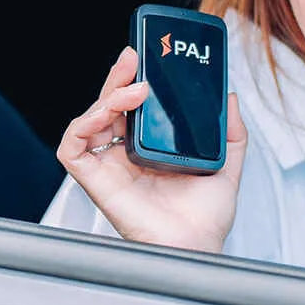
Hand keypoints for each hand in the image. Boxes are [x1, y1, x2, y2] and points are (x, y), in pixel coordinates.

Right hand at [56, 46, 247, 252]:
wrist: (198, 245)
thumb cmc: (204, 220)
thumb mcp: (227, 164)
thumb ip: (231, 131)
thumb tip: (229, 98)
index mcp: (150, 149)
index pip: (133, 106)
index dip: (134, 81)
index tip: (148, 59)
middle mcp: (125, 155)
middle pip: (110, 106)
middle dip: (119, 78)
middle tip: (135, 58)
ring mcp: (109, 166)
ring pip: (90, 119)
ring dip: (106, 97)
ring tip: (134, 88)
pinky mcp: (95, 180)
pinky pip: (73, 148)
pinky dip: (83, 125)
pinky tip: (107, 114)